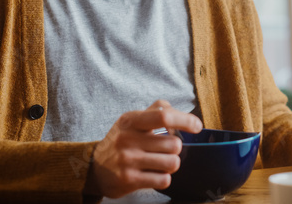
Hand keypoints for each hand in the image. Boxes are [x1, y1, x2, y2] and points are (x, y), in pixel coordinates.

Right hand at [85, 100, 202, 197]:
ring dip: (170, 164)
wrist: (94, 168)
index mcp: (130, 120)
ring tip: (159, 162)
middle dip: (174, 149)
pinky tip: (153, 174)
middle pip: (174, 144)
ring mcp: (128, 160)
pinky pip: (164, 180)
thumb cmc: (120, 142)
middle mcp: (127, 139)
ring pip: (172, 163)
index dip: (185, 120)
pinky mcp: (129, 180)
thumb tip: (180, 112)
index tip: (196, 126)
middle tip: (163, 150)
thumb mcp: (131, 121)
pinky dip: (163, 178)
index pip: (164, 116)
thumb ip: (155, 111)